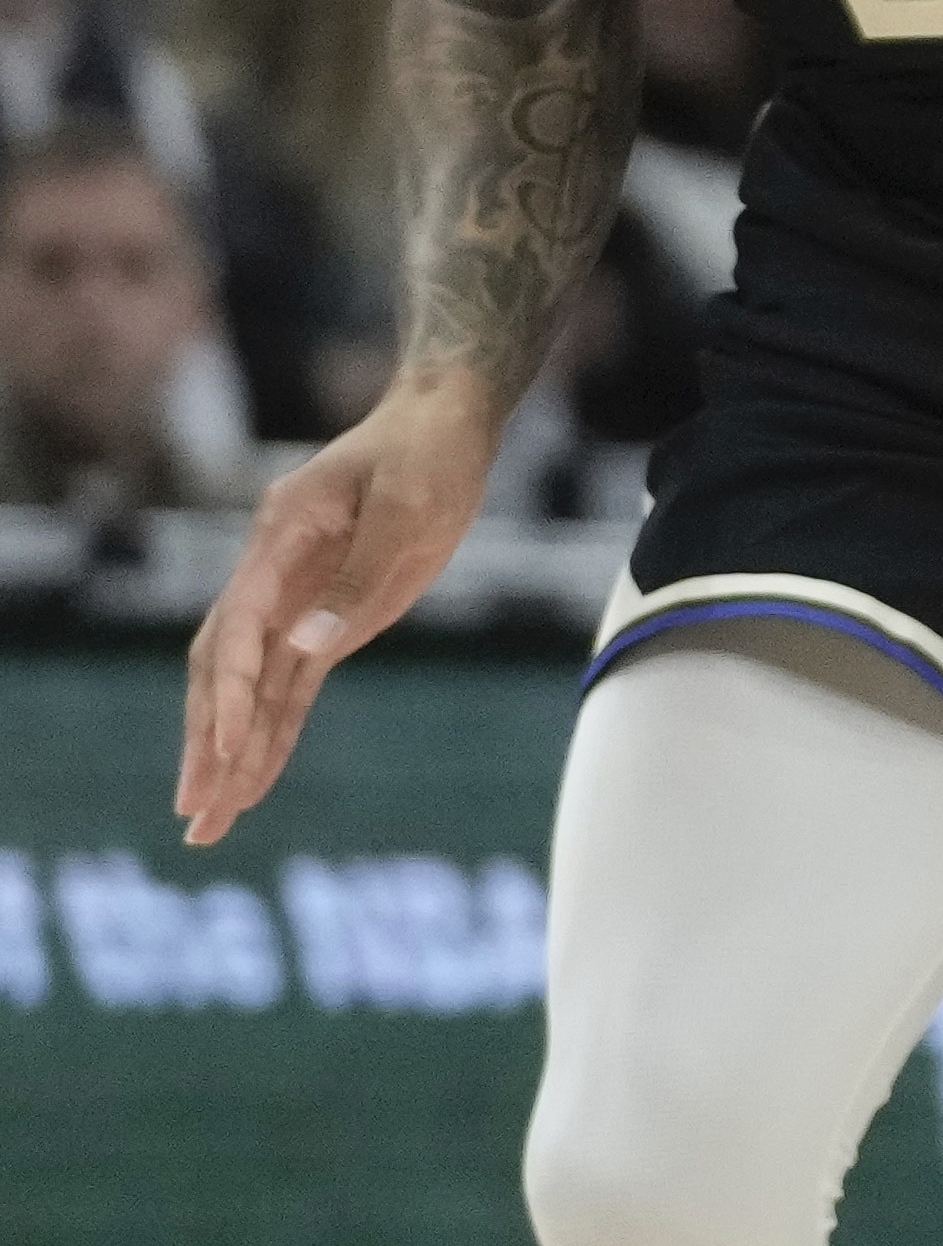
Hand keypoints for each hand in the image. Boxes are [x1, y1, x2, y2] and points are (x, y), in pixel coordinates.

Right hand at [175, 370, 505, 844]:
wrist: (444, 421)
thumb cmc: (426, 454)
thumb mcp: (407, 505)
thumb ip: (359, 576)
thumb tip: (306, 647)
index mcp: (279, 540)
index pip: (239, 629)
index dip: (231, 692)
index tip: (227, 748)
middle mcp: (272, 576)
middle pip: (225, 671)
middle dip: (208, 744)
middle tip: (196, 813)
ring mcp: (295, 601)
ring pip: (249, 690)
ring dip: (230, 756)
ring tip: (208, 824)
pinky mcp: (328, 619)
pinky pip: (289, 687)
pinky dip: (270, 735)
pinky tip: (253, 783)